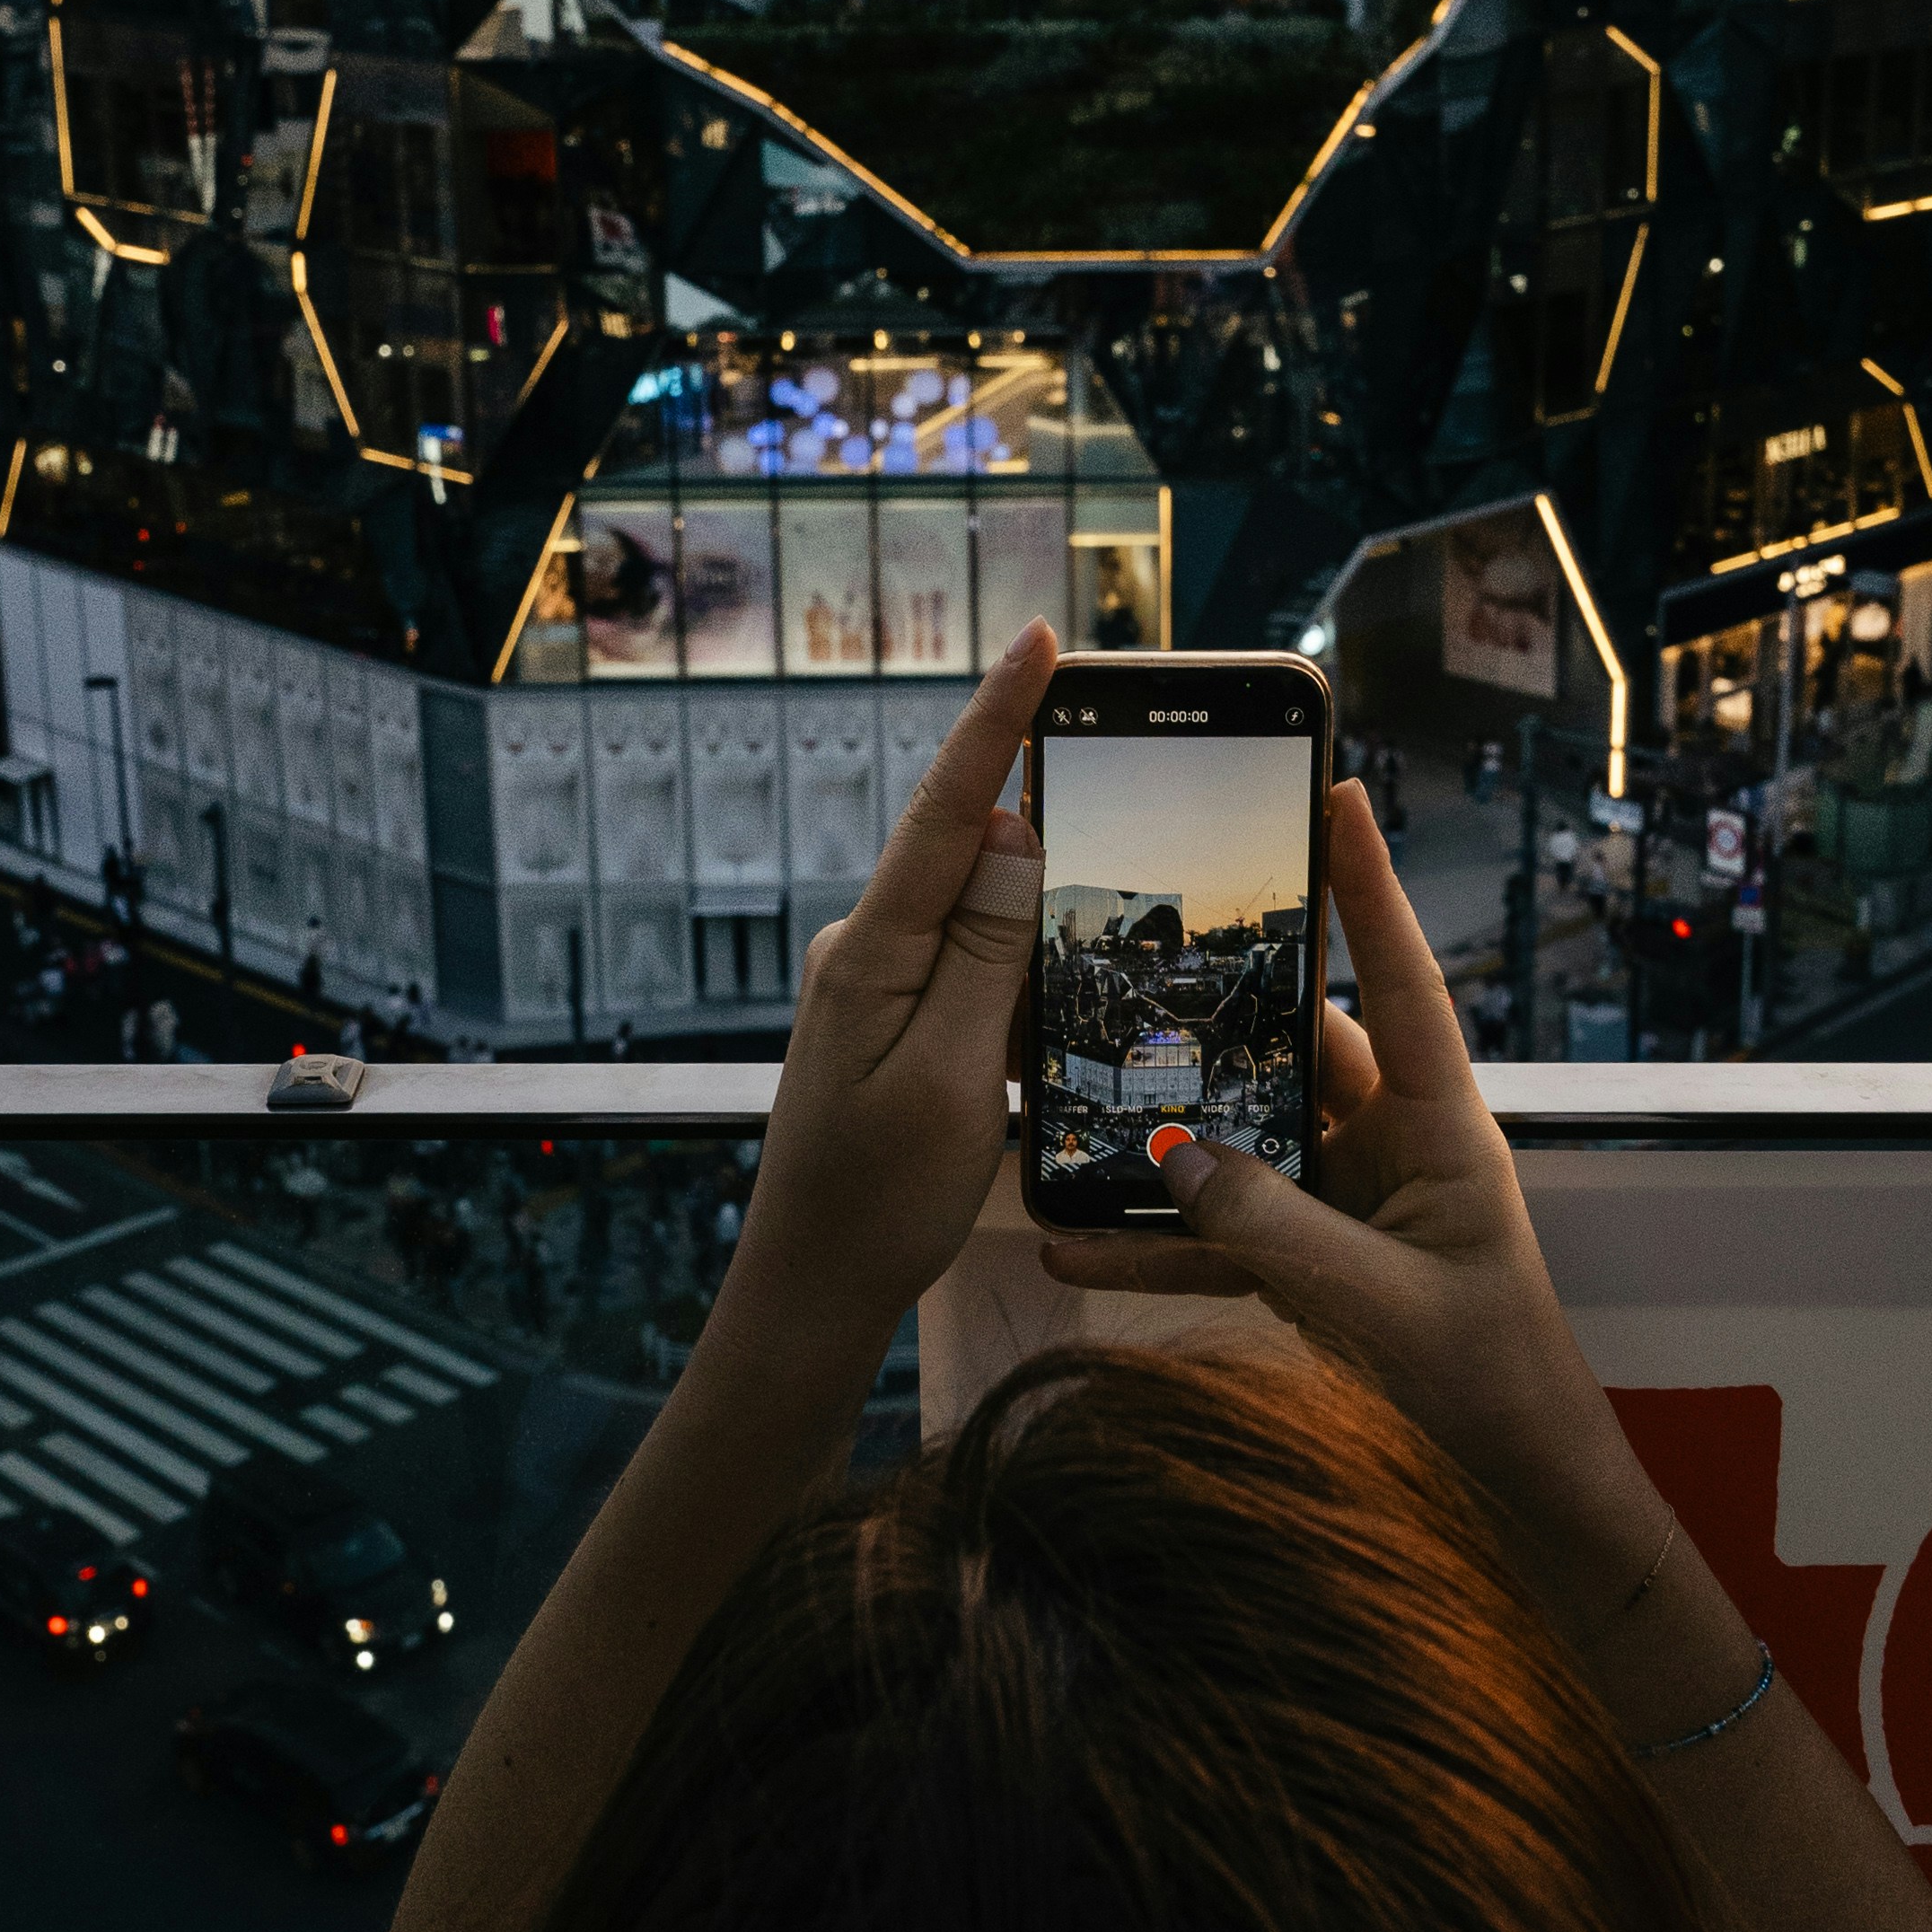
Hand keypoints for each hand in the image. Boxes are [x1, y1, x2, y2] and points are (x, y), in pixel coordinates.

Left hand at [729, 622, 1051, 1352]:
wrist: (808, 1291)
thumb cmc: (876, 1202)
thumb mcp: (949, 1078)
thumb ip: (982, 954)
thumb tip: (1012, 836)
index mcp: (873, 953)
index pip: (947, 813)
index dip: (997, 722)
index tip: (1040, 640)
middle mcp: (866, 947)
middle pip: (970, 850)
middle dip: (1044, 808)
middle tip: (1124, 768)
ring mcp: (876, 981)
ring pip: (979, 912)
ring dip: (1039, 909)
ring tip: (1108, 904)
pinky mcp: (894, 1017)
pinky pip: (971, 961)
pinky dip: (1020, 964)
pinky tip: (1057, 996)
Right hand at [1036, 782, 1661, 1634]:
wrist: (1515, 1480)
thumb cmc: (1484, 1380)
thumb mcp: (1375, 1304)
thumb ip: (1271, 1231)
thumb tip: (1173, 1158)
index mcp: (1438, 1123)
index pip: (1398, 980)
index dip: (1366, 888)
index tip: (1337, 793)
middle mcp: (1390, 1141)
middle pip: (1296, 1046)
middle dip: (1219, 1009)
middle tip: (1137, 947)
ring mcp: (1346, 1198)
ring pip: (1241, 1140)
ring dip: (1162, 1139)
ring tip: (1071, 1103)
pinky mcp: (1312, 1259)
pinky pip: (1221, 1232)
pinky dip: (1154, 1241)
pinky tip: (1071, 1246)